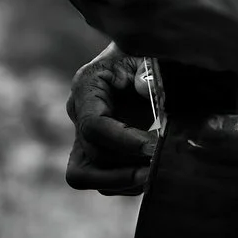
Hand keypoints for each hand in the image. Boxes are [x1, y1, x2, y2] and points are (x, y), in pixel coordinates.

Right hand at [65, 44, 154, 193]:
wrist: (139, 60)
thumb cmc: (144, 55)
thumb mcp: (149, 54)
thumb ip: (148, 68)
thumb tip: (145, 89)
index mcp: (86, 86)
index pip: (94, 125)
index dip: (124, 141)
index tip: (155, 148)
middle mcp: (77, 112)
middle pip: (93, 153)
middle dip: (127, 165)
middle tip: (161, 165)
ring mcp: (80, 134)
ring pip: (87, 174)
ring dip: (122, 180)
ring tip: (154, 176)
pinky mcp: (91, 151)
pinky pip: (98, 179)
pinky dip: (123, 184)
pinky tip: (149, 175)